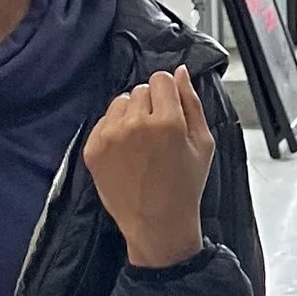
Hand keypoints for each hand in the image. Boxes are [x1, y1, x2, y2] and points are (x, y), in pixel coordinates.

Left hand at [84, 70, 214, 269]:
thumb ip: (192, 103)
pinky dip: (114, 131)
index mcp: (168, 122)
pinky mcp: (93, 149)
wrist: (157, 223)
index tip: (170, 111)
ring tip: (141, 143)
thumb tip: (180, 72)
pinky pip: (103, 121)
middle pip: (141, 89)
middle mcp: (136, 125)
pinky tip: (127, 153)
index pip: (162, 79)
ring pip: (120, 102)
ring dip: (131, 115)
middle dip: (151, 105)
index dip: (168, 94)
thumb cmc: (185, 186)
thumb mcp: (203, 144)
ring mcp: (111, 137)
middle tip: (157, 134)